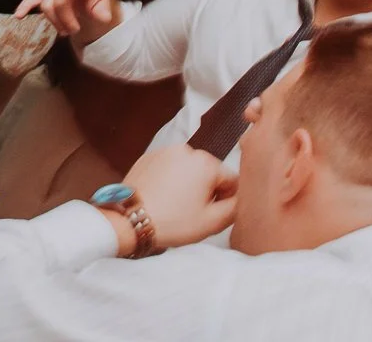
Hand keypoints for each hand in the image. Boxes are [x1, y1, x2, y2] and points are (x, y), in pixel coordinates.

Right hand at [14, 0, 118, 42]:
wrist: (90, 5)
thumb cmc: (97, 6)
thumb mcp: (105, 8)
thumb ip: (103, 11)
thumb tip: (101, 16)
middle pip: (57, 0)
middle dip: (64, 19)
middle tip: (74, 31)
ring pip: (46, 4)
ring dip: (54, 21)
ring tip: (64, 32)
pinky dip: (25, 6)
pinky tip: (19, 15)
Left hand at [120, 143, 238, 250]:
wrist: (130, 219)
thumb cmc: (173, 222)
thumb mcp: (213, 221)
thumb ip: (236, 207)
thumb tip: (241, 198)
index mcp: (205, 162)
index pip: (231, 180)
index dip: (226, 200)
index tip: (212, 214)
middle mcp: (186, 149)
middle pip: (209, 172)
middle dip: (207, 191)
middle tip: (193, 212)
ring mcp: (165, 151)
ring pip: (189, 170)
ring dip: (189, 185)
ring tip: (177, 206)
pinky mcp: (148, 157)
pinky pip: (170, 168)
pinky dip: (171, 180)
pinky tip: (163, 197)